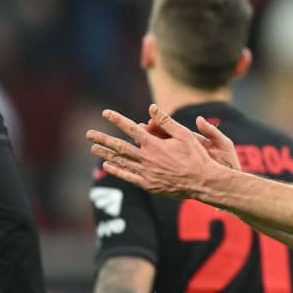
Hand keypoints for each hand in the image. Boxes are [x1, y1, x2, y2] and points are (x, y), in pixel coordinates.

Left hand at [86, 104, 237, 196]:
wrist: (203, 182)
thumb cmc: (196, 156)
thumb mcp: (185, 135)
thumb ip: (166, 122)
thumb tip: (152, 107)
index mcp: (155, 144)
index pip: (131, 129)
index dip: (118, 120)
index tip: (105, 113)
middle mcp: (147, 158)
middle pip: (120, 146)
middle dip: (103, 139)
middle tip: (88, 134)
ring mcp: (146, 172)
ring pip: (121, 162)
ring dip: (106, 154)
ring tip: (93, 148)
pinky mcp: (148, 184)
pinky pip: (128, 176)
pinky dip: (117, 170)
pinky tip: (107, 165)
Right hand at [143, 113, 240, 170]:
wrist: (230, 182)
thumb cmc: (228, 162)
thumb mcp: (223, 145)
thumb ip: (211, 132)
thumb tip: (199, 119)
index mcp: (195, 142)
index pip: (175, 132)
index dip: (162, 127)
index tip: (150, 122)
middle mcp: (186, 151)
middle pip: (166, 142)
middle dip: (152, 136)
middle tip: (139, 130)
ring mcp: (183, 162)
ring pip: (163, 154)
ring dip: (150, 150)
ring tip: (137, 144)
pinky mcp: (182, 173)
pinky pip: (166, 168)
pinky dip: (156, 166)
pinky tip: (144, 164)